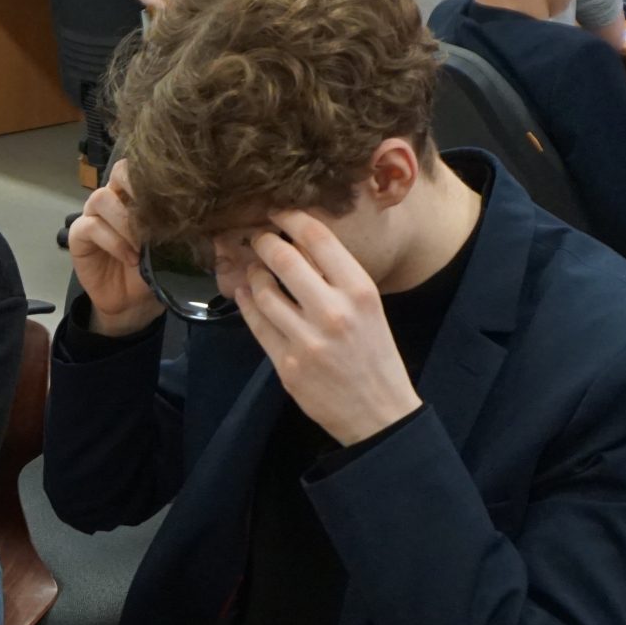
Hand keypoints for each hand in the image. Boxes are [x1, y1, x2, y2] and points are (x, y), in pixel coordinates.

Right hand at [66, 162, 160, 338]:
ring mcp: (93, 215)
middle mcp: (113, 199)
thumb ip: (177, 227)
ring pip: (102, 199)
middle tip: (156, 213)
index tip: (174, 193)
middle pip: (117, 173)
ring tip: (142, 245)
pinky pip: (90, 227)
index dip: (151, 173)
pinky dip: (114, 241)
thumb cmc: (153, 269)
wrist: (133, 302)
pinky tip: (130, 257)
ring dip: (125, 221)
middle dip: (136, 189)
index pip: (138, 168)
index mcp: (135, 195)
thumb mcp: (171, 246)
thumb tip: (197, 214)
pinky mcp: (78, 236)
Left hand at [235, 211, 419, 444]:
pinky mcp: (286, 363)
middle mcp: (333, 311)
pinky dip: (247, 303)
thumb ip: (337, 278)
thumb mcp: (369, 308)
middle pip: (283, 258)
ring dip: (253, 274)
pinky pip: (256, 323)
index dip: (291, 217)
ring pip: (263, 291)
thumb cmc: (376, 355)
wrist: (379, 413)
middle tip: (257, 238)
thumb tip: (298, 243)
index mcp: (360, 291)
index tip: (277, 211)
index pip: (318, 238)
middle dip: (264, 242)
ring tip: (255, 270)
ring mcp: (306, 339)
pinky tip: (246, 294)